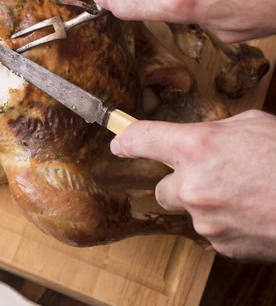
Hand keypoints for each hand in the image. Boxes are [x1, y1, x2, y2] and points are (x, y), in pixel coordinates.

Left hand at [110, 110, 275, 259]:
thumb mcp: (252, 126)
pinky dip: (225, 224)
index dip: (126, 140)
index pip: (142, 139)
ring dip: (206, 205)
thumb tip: (199, 139)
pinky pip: (211, 232)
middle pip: (160, 188)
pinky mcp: (220, 245)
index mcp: (197, 146)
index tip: (119, 144)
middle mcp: (192, 184)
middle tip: (210, 178)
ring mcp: (205, 219)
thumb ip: (215, 132)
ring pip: (189, 211)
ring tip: (243, 196)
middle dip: (179, 184)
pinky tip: (251, 213)